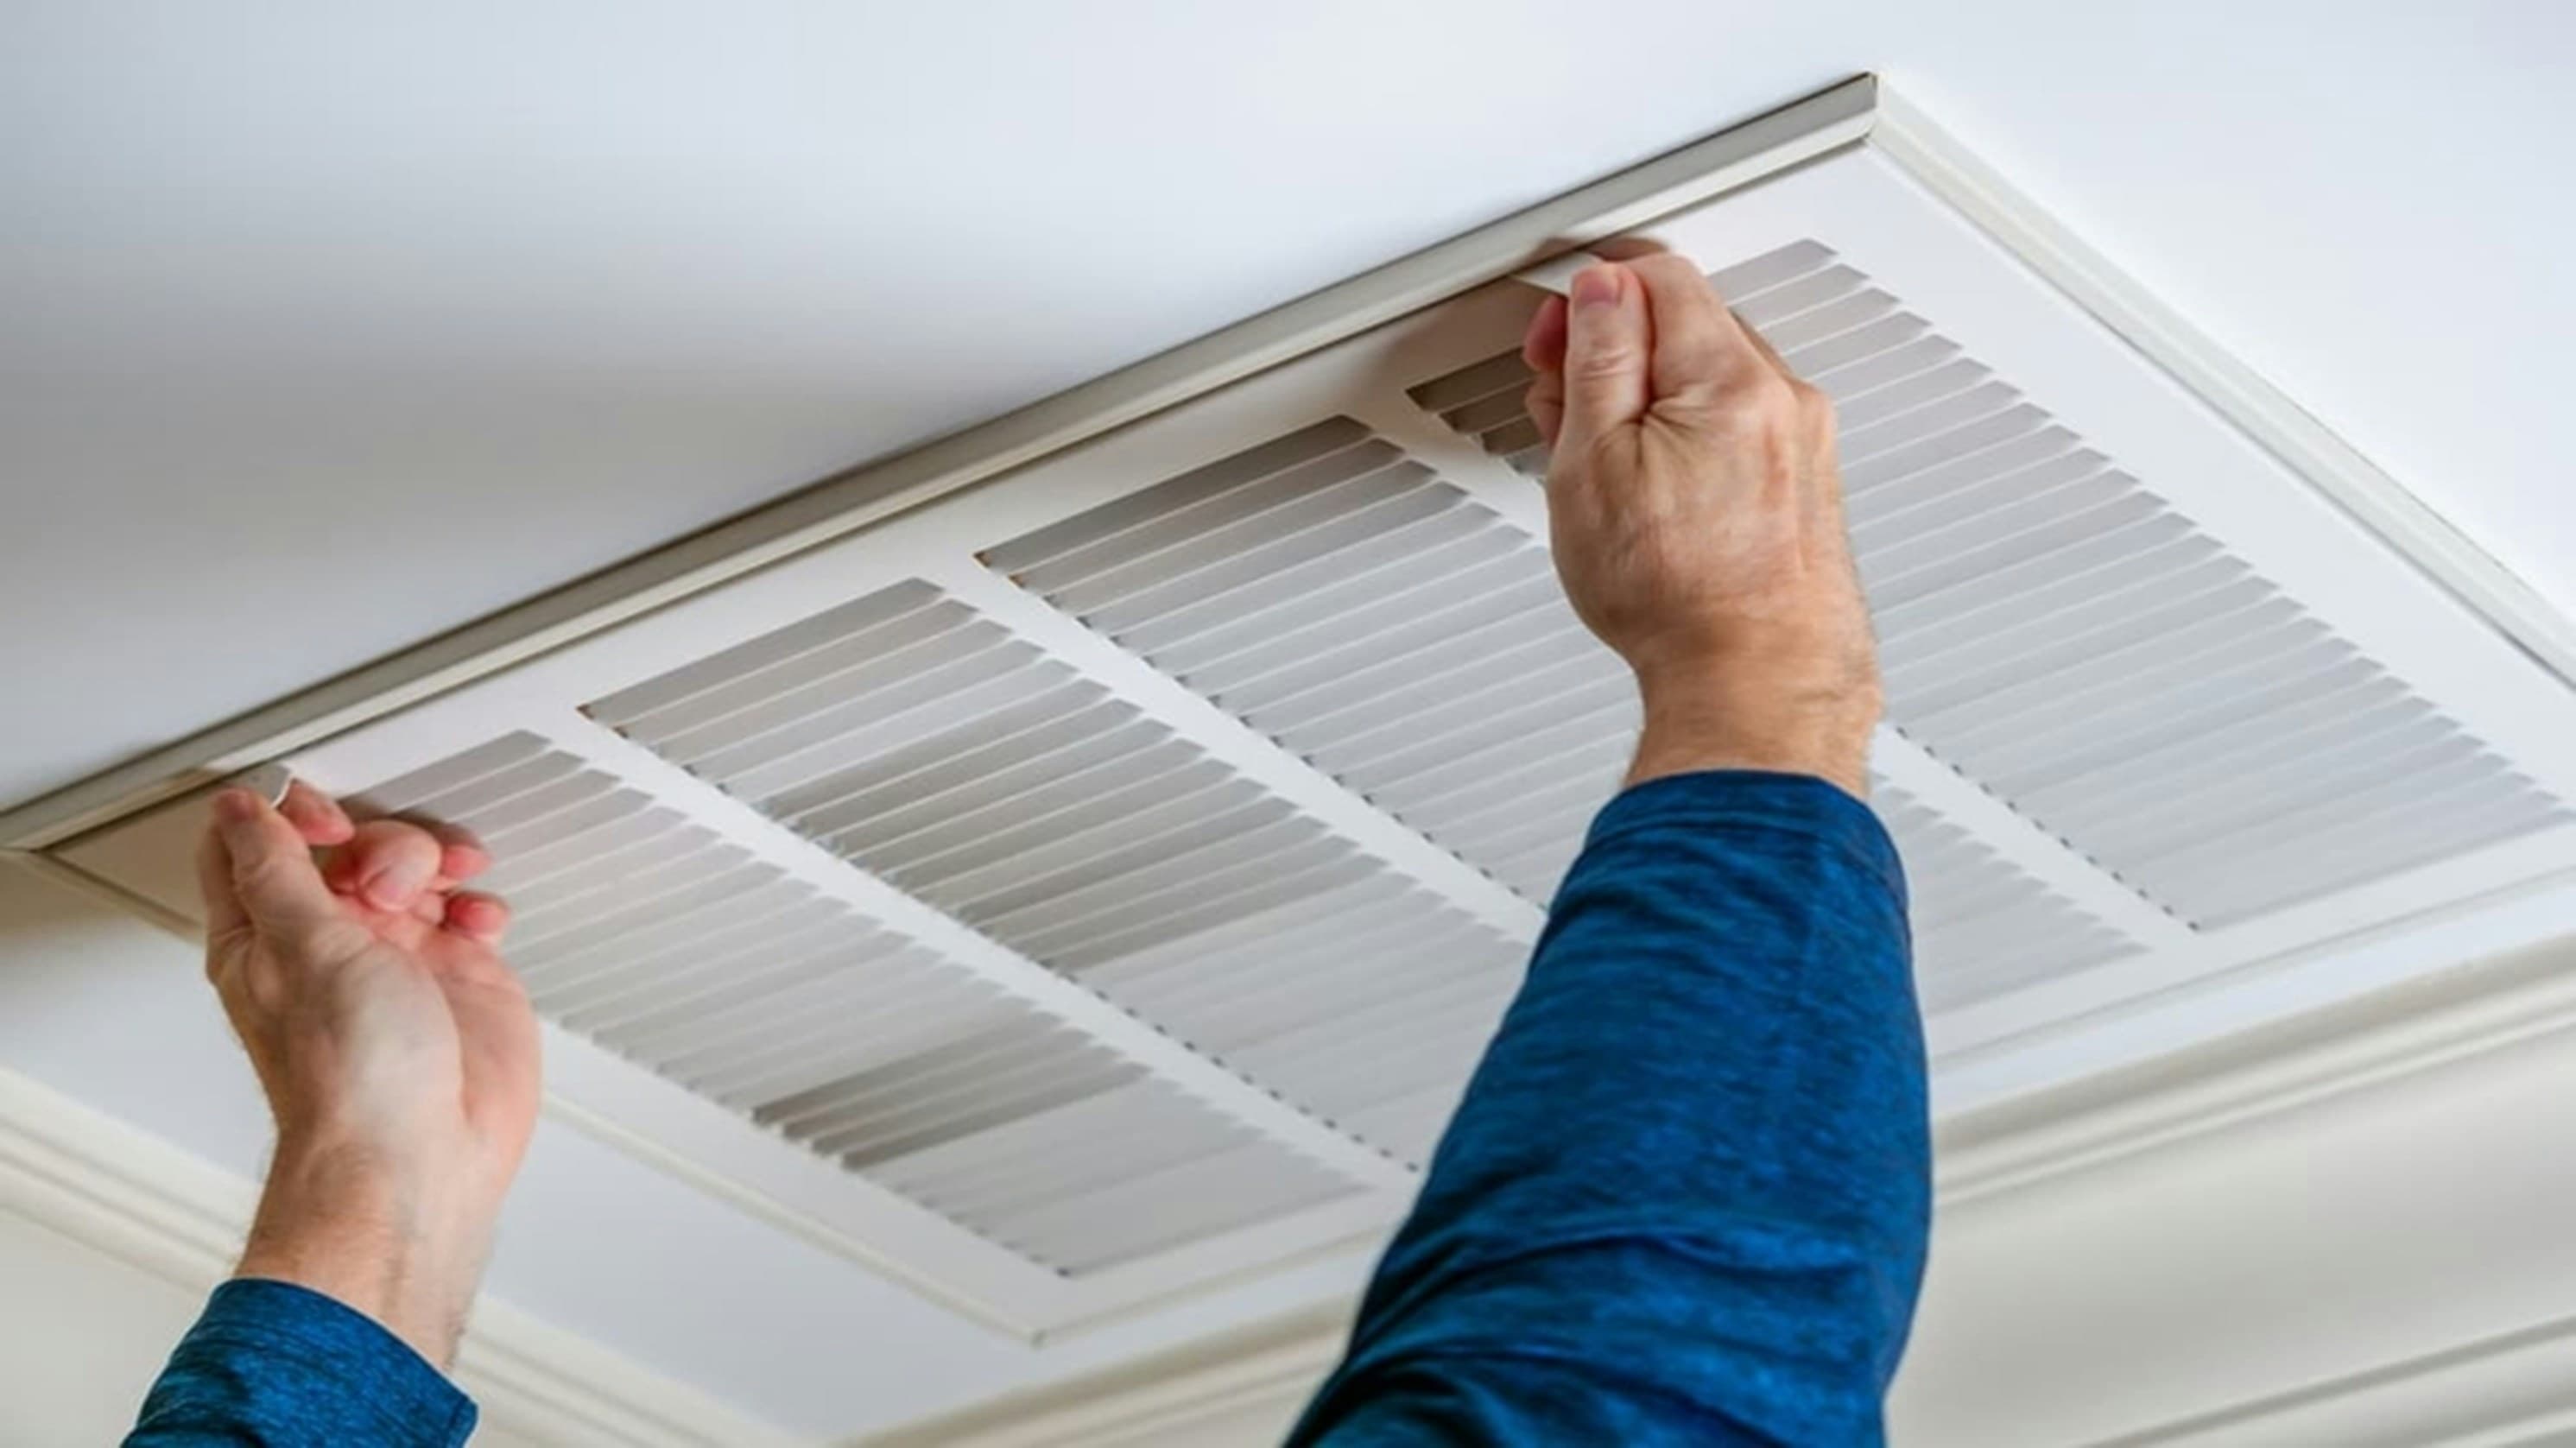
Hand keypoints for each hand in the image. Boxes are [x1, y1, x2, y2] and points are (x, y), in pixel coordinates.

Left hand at [197, 781, 539, 1366]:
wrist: (420, 1157)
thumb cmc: (352, 1081)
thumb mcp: (305, 948)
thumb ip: (276, 870)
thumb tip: (240, 811)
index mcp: (271, 938)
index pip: (260, 846)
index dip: (293, 813)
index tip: (330, 819)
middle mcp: (333, 944)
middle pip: (352, 846)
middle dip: (383, 842)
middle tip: (392, 880)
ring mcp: (398, 961)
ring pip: (416, 869)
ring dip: (436, 860)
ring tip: (443, 891)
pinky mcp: (459, 979)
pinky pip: (472, 912)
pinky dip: (480, 903)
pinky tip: (477, 922)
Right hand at [1523, 255, 1879, 797]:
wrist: (1756, 687)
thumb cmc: (1679, 599)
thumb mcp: (1595, 463)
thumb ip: (1599, 358)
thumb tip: (1600, 292)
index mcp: (1730, 378)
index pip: (1659, 276)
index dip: (1591, 294)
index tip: (1554, 336)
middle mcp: (1783, 400)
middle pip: (1689, 324)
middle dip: (1616, 350)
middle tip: (1563, 404)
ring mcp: (1804, 446)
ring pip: (1713, 380)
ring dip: (1651, 399)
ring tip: (1602, 464)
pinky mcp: (1807, 489)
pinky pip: (1740, 430)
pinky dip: (1690, 440)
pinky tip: (1652, 494)